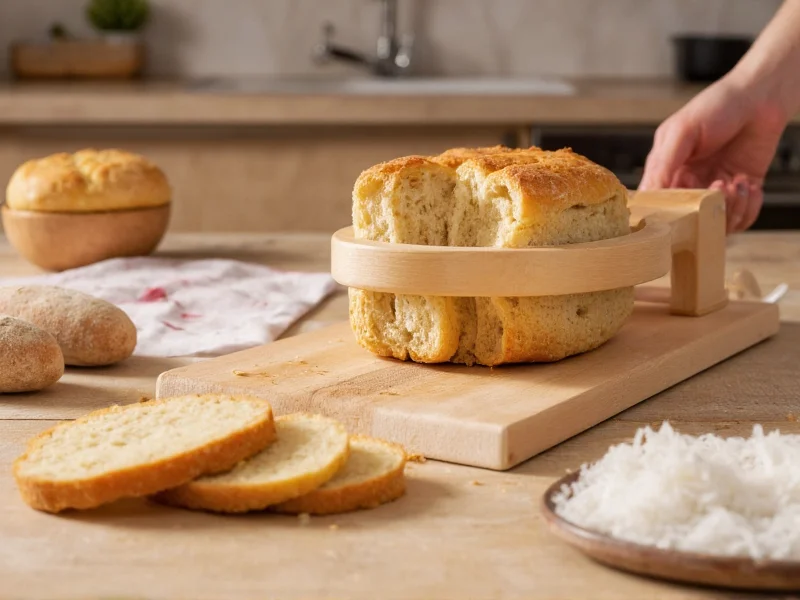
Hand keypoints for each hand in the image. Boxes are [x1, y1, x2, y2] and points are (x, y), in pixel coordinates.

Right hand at [639, 76, 787, 232]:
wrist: (761, 96)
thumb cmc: (717, 105)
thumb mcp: (682, 130)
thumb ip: (663, 163)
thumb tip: (649, 193)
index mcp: (667, 171)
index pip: (658, 204)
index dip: (668, 212)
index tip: (682, 208)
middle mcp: (689, 184)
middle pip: (689, 219)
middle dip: (705, 209)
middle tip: (719, 185)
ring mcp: (715, 190)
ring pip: (716, 223)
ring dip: (731, 208)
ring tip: (736, 183)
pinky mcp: (741, 193)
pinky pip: (742, 219)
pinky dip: (749, 208)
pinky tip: (749, 186)